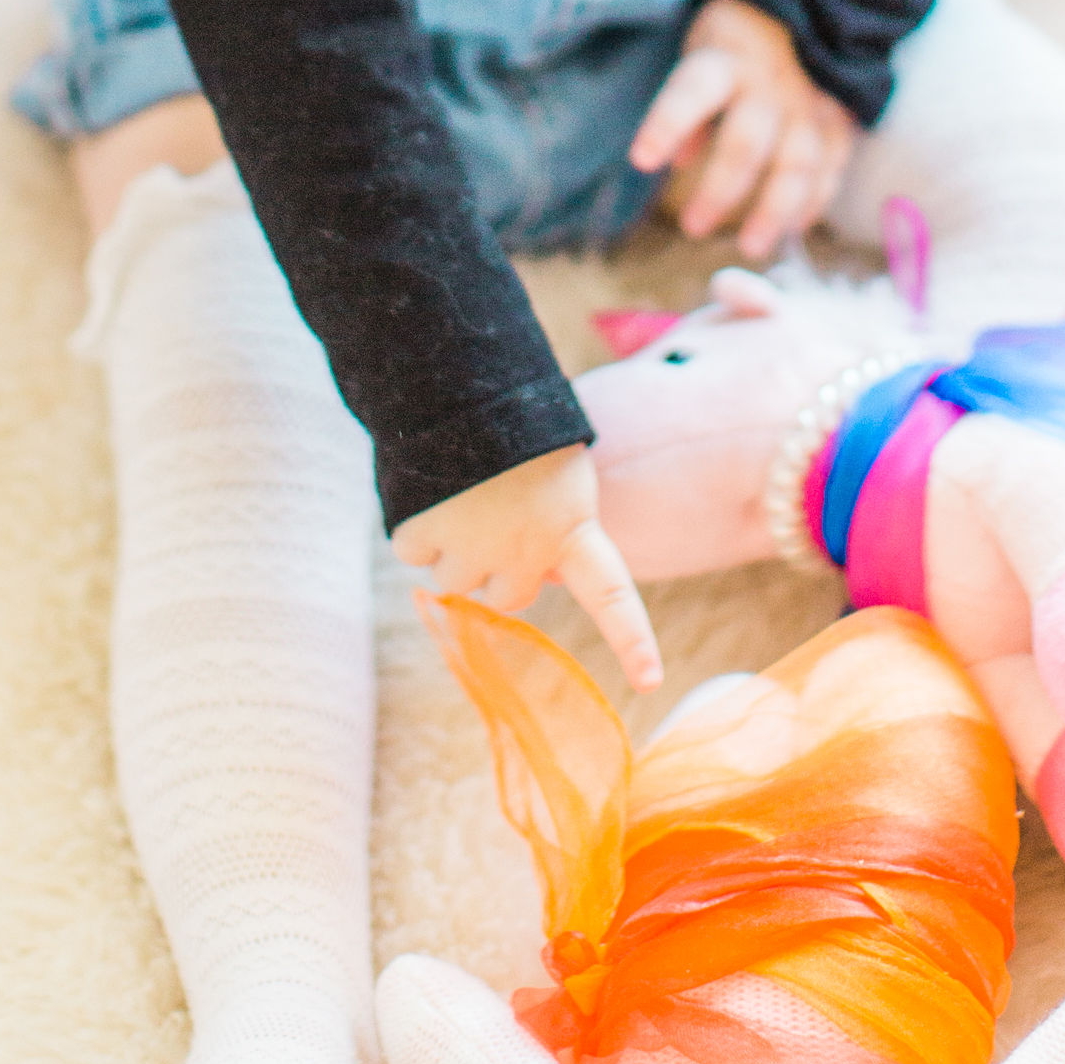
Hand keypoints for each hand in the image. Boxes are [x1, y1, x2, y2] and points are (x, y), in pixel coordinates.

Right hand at [393, 444, 662, 691]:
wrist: (463, 381)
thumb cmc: (518, 423)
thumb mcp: (557, 474)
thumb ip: (552, 527)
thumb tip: (532, 576)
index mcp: (571, 529)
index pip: (612, 596)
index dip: (631, 640)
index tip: (649, 682)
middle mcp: (525, 551)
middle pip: (506, 597)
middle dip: (497, 568)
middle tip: (493, 516)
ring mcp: (472, 549)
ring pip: (454, 582)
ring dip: (453, 547)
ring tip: (460, 492)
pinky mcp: (424, 535)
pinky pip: (415, 550)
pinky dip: (416, 524)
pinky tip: (428, 484)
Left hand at [628, 0, 855, 258]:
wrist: (809, 8)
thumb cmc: (734, 45)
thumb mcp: (701, 56)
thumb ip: (689, 109)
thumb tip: (676, 162)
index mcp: (726, 59)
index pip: (693, 91)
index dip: (667, 124)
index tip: (640, 159)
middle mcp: (771, 82)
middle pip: (746, 142)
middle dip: (719, 190)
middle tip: (692, 227)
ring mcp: (809, 102)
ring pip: (798, 163)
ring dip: (774, 210)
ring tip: (750, 246)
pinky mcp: (839, 117)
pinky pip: (832, 165)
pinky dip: (814, 201)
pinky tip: (794, 229)